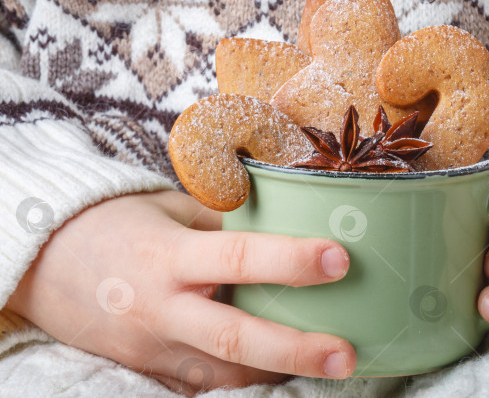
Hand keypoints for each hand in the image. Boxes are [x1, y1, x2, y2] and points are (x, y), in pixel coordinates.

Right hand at [7, 191, 355, 394]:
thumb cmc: (114, 224)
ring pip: (225, 373)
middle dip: (296, 349)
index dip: (291, 260)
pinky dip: (242, 376)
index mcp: (168, 256)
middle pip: (235, 337)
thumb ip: (225, 222)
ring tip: (324, 361)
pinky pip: (204, 381)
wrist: (42, 263)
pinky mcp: (148, 369)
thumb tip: (287, 225)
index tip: (339, 260)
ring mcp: (154, 347)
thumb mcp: (170, 209)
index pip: (239, 257)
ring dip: (277, 370)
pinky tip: (275, 365)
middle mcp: (162, 308)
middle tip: (345, 355)